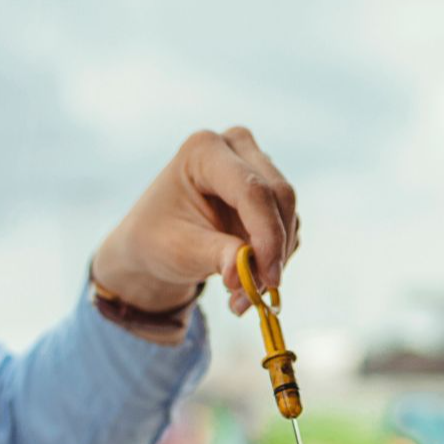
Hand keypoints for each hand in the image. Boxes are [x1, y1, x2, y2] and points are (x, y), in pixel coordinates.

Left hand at [90, 126, 302, 317]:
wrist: (155, 240)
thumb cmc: (158, 238)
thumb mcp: (180, 250)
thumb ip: (217, 256)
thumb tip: (243, 274)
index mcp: (203, 150)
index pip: (251, 190)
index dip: (267, 234)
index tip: (270, 279)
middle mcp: (234, 147)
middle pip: (279, 196)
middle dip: (274, 250)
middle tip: (257, 295)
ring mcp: (255, 164)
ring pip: (287, 214)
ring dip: (274, 260)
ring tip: (240, 297)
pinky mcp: (268, 189)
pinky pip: (287, 226)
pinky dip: (274, 257)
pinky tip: (248, 278)